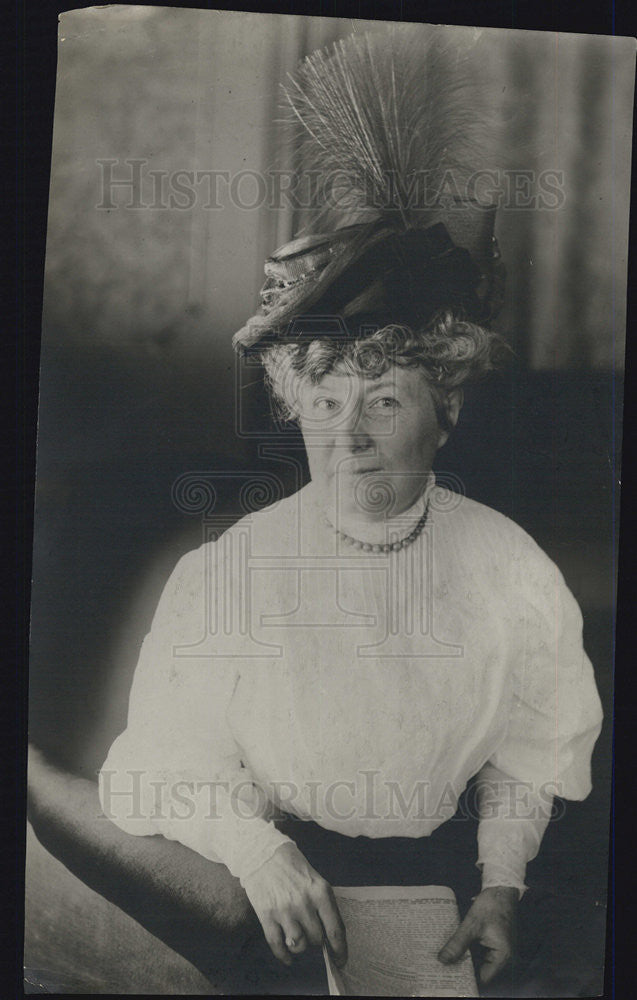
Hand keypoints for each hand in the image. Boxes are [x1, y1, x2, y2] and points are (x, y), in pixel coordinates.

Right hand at [241, 841, 346, 967]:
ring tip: (298, 939)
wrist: (261, 853)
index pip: (335, 930)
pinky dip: (283, 956)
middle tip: (312, 935)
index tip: (340, 961)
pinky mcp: (267, 915)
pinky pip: (277, 945)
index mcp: (321, 892)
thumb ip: (323, 904)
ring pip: (298, 945)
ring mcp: (284, 910)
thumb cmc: (291, 865)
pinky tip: (287, 957)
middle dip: (316, 941)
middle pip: (317, 939)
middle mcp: (304, 903)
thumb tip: (331, 935)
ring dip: (300, 946)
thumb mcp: (315, 880)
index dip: (340, 950)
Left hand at [438, 886, 517, 985]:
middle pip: (481, 972)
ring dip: (465, 960)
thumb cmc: (491, 906)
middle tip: (443, 968)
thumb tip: (443, 960)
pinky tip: (455, 949)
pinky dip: (469, 951)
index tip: (449, 977)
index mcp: (502, 957)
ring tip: (446, 961)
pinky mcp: (495, 943)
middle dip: (463, 970)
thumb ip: (457, 944)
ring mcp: (499, 950)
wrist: (501, 888)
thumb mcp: (471, 925)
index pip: (483, 978)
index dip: (467, 978)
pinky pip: (481, 952)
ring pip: (480, 962)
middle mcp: (503, 958)